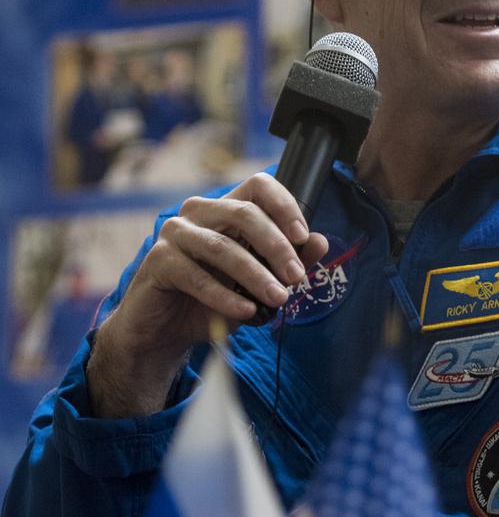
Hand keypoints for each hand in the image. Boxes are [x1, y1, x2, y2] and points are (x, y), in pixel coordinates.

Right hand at [87, 172, 328, 416]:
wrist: (166, 331)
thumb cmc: (212, 301)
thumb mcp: (257, 284)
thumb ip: (287, 263)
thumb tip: (321, 242)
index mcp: (226, 209)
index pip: (259, 185)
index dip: (284, 205)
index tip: (303, 237)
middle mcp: (199, 212)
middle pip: (245, 213)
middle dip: (276, 247)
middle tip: (297, 278)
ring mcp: (175, 233)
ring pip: (223, 248)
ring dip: (255, 276)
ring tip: (278, 299)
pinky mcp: (158, 260)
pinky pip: (196, 276)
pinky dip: (225, 297)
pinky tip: (246, 312)